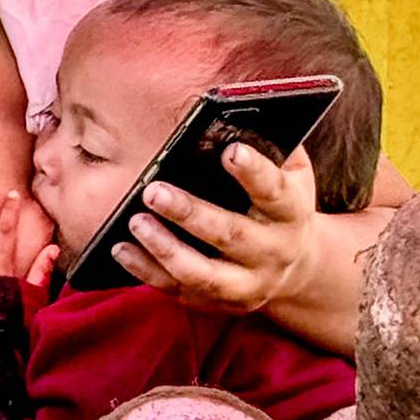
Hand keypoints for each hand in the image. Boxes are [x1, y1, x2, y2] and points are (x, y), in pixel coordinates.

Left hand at [111, 143, 319, 314]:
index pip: (274, 191)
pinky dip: (146, 272)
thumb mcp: (291, 174)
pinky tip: (121, 248)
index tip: (230, 150)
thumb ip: (272, 146)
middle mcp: (273, 252)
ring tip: (135, 221)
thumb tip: (234, 116)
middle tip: (154, 190)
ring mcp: (246, 283)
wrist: (298, 268)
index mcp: (292, 212)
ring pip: (203, 274)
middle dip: (190, 213)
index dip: (254, 172)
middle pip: (231, 235)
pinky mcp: (218, 303)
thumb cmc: (281, 204)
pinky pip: (178, 290)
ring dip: (166, 249)